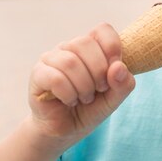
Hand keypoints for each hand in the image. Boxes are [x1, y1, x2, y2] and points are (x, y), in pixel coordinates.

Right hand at [28, 23, 134, 143]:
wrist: (66, 130)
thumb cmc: (90, 109)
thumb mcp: (114, 99)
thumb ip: (123, 83)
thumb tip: (119, 67)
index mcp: (90, 47)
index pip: (102, 30)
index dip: (112, 48)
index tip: (115, 70)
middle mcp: (68, 47)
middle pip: (85, 43)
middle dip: (98, 71)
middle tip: (99, 90)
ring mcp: (50, 58)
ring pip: (70, 62)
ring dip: (84, 86)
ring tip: (84, 98)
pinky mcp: (38, 74)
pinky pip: (55, 78)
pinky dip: (69, 94)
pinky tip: (70, 101)